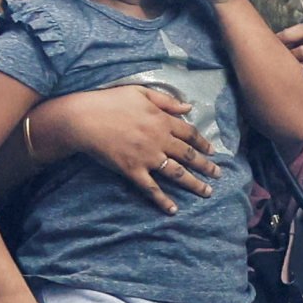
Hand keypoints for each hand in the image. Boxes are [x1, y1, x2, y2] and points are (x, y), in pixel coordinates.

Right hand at [40, 80, 216, 208]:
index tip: (213, 152)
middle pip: (189, 156)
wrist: (84, 119)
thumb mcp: (141, 92)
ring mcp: (147, 157)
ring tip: (207, 192)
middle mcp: (160, 140)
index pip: (190, 134)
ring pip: (177, 173)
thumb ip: (167, 101)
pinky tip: (173, 210)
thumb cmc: (110, 102)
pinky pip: (151, 188)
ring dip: (194, 184)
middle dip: (206, 166)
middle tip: (218, 175)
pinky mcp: (133, 170)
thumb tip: (189, 107)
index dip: (203, 143)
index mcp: (162, 120)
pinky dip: (163, 200)